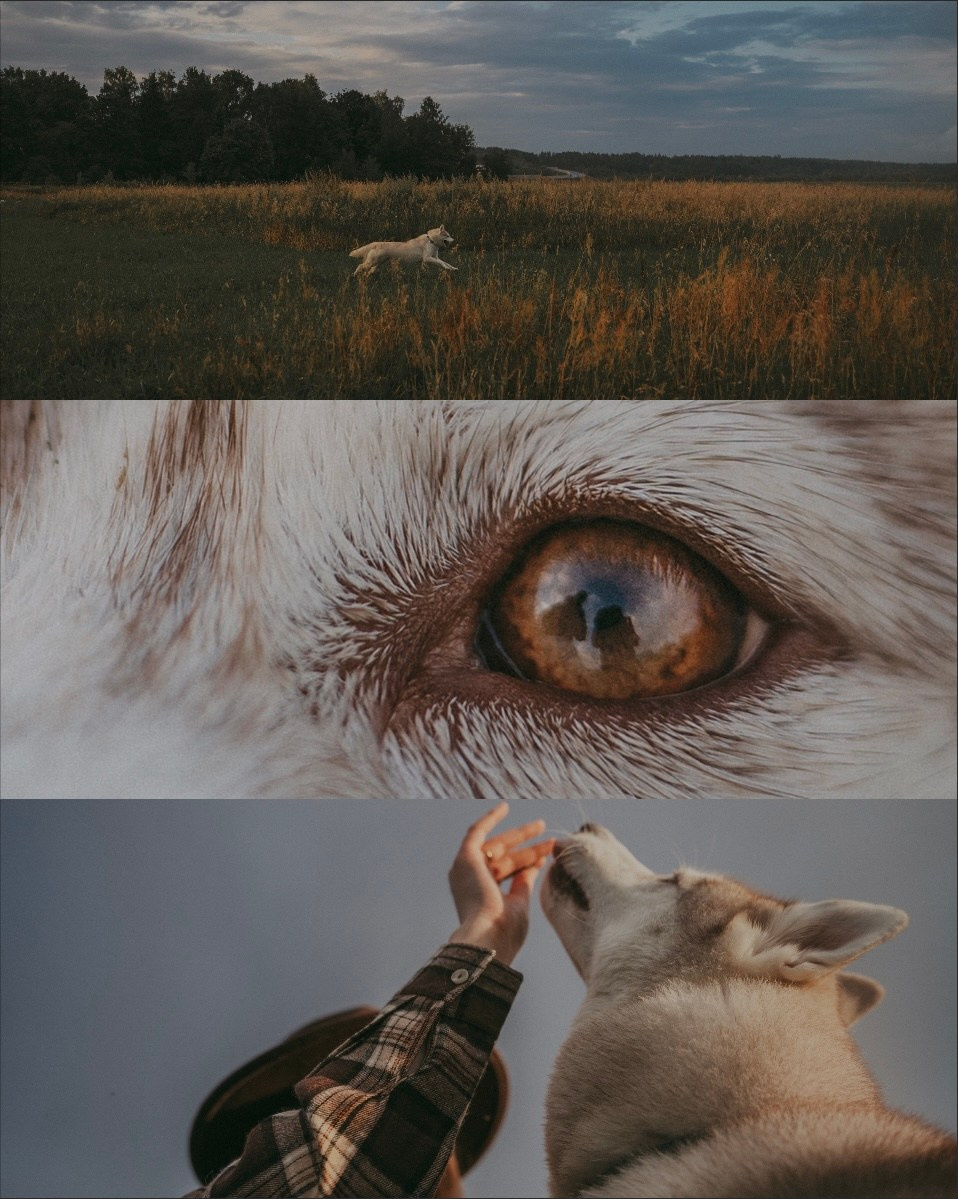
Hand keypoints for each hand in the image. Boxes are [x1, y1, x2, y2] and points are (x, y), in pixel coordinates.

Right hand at [448, 802, 554, 966]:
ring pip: (498, 846)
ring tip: (542, 826)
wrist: (488, 937)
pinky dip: (490, 819)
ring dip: (520, 836)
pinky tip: (504, 807)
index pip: (507, 872)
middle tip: (548, 836)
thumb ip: (523, 883)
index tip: (545, 855)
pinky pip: (477, 831)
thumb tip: (533, 867)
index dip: (527, 862)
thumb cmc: (504, 930)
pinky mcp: (466, 858)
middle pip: (503, 857)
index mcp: (481, 895)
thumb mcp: (518, 902)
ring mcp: (466, 868)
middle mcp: (470, 880)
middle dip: (526, 847)